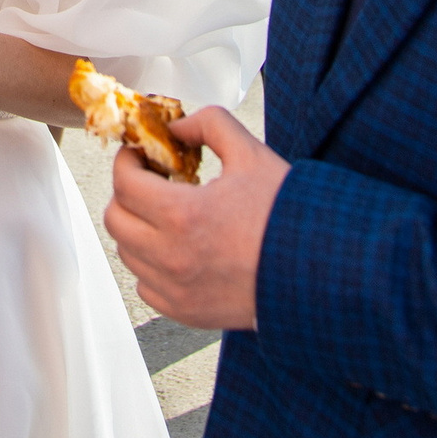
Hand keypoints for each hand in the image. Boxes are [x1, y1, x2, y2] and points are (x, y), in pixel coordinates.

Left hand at [103, 105, 288, 330]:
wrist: (320, 273)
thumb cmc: (289, 218)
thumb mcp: (252, 156)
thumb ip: (210, 126)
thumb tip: (180, 126)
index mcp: (183, 215)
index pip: (124, 182)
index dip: (127, 161)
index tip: (138, 154)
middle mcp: (172, 257)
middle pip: (116, 218)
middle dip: (127, 193)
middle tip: (150, 181)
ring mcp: (176, 289)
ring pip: (127, 253)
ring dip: (138, 228)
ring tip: (167, 215)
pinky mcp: (186, 311)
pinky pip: (145, 286)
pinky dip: (151, 265)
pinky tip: (178, 249)